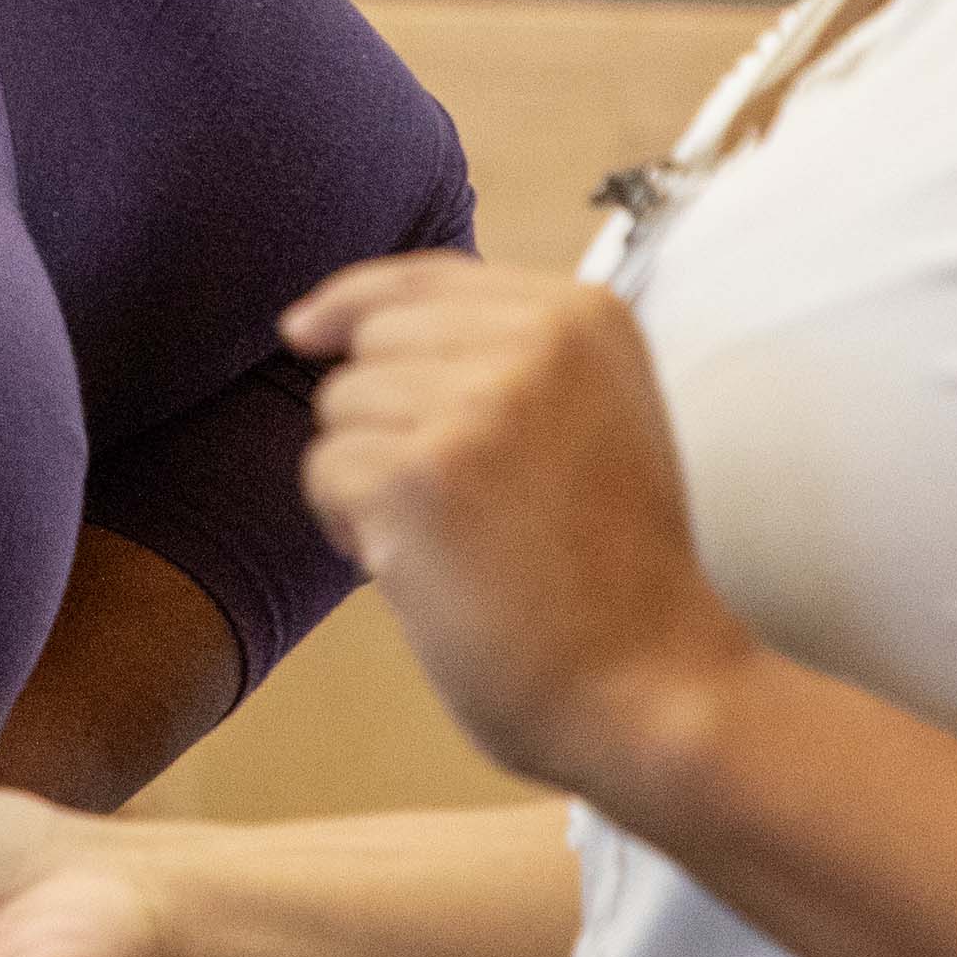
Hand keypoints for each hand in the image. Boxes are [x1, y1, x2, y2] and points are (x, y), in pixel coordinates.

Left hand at [284, 252, 762, 804]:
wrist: (648, 683)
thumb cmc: (611, 571)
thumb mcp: (594, 413)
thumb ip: (503, 353)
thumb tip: (333, 323)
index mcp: (584, 316)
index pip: (426, 274)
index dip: (353, 303)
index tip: (307, 331)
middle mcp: (536, 342)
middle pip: (372, 341)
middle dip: (380, 417)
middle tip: (452, 500)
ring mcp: (478, 406)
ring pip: (340, 406)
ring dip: (367, 478)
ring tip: (448, 540)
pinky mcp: (419, 477)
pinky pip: (324, 471)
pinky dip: (350, 527)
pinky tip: (420, 570)